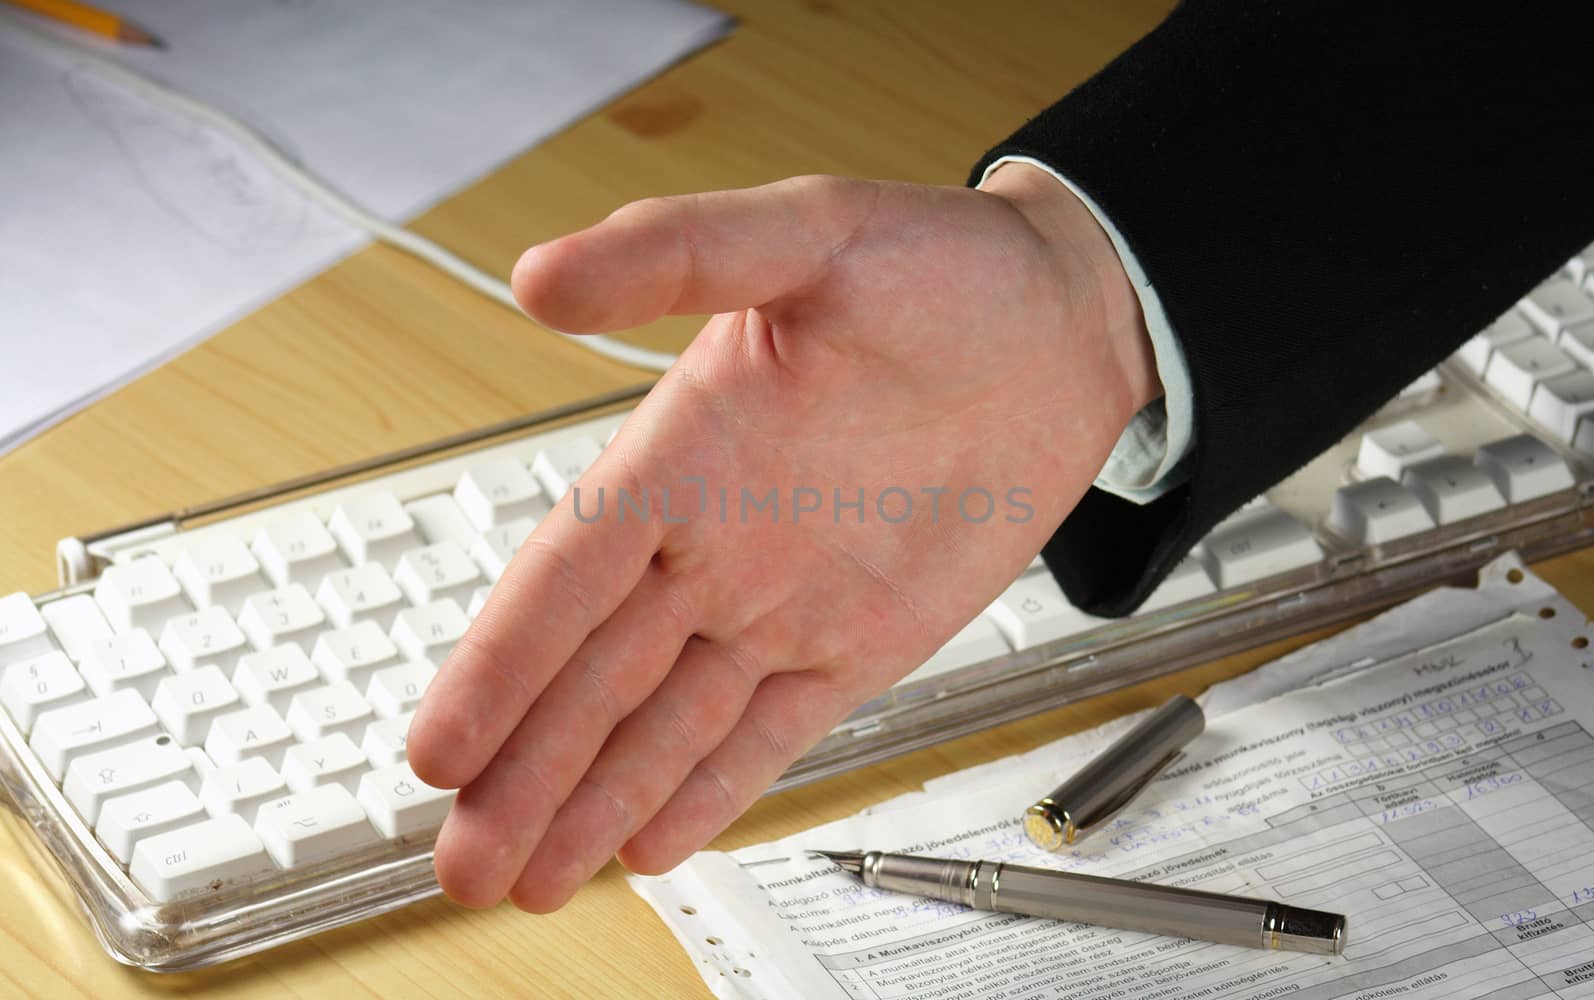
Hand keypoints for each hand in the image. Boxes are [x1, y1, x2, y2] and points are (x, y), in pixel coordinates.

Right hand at [406, 165, 1156, 910]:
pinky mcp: (859, 642)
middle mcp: (716, 540)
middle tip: (461, 861)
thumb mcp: (812, 232)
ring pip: (666, 723)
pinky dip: (709, 789)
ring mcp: (783, 601)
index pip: (563, 578)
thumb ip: (681, 253)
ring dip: (594, 801)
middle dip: (525, 773)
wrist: (1065, 325)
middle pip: (595, 677)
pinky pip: (769, 731)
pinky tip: (649, 839)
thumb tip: (542, 277)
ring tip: (525, 876)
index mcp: (684, 452)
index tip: (440, 748)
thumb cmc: (943, 266)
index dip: (499, 667)